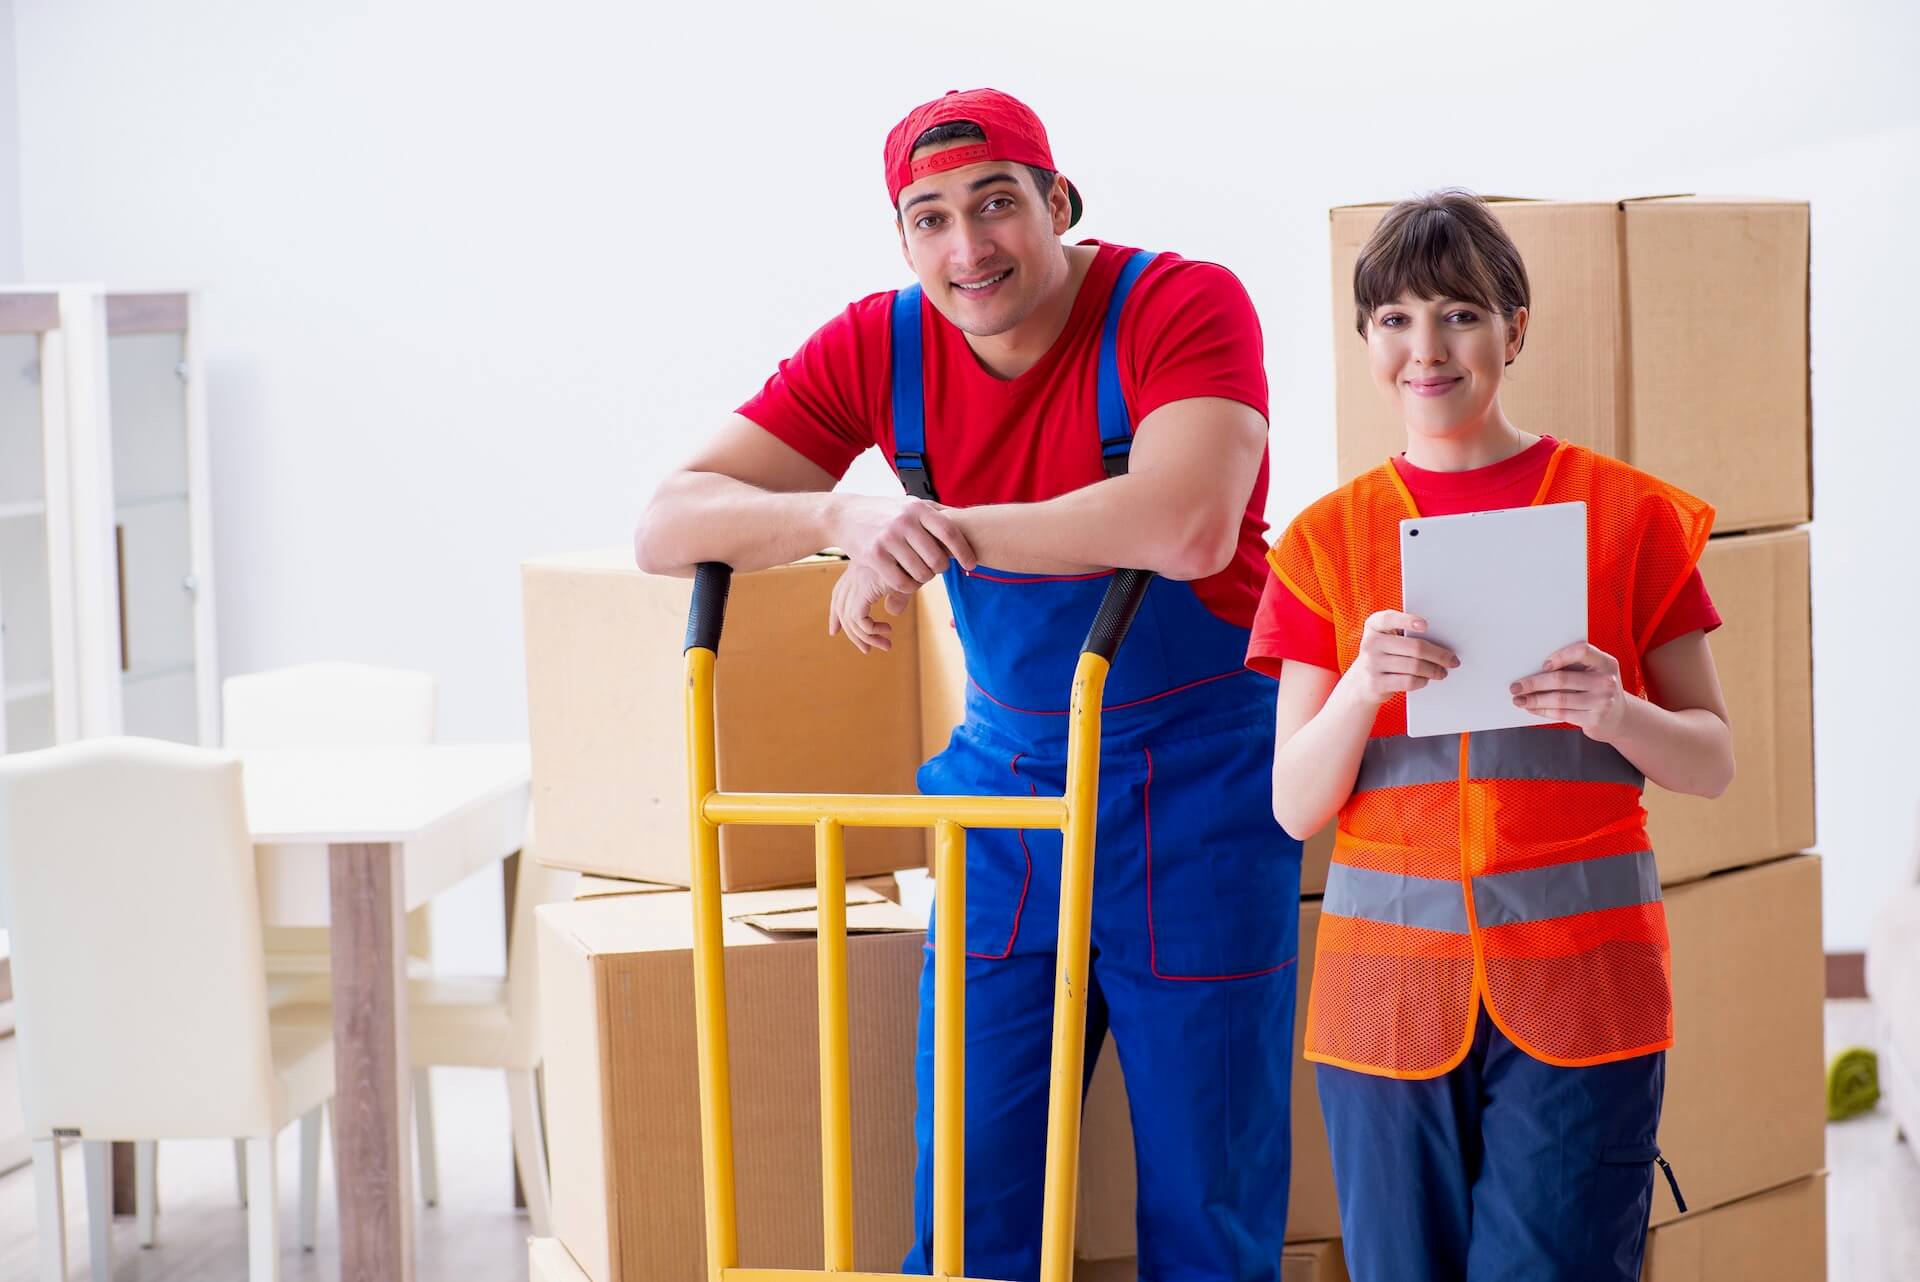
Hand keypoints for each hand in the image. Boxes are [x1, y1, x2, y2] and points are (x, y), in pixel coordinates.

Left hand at [826, 562, 914, 653]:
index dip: (835, 615)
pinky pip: (858, 619)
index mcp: (859, 569)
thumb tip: (892, 612)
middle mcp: (854, 574)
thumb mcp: (905, 582)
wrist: (921, 551)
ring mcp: (858, 581)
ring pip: (850, 618)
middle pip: (841, 608)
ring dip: (867, 638)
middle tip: (865, 649)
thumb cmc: (918, 563)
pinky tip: (887, 631)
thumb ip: (896, 596)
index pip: (838, 595)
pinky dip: (871, 631)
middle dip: (850, 631)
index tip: (834, 631)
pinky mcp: (864, 589)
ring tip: (886, 645)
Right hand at [830, 495, 977, 595]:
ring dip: (923, 579)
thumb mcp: (910, 504)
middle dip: (940, 569)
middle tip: (935, 568)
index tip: (972, 565)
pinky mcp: (874, 556)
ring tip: (919, 572)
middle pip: (937, 559)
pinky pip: (902, 582)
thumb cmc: (885, 512)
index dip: (964, 551)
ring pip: (921, 573)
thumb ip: (936, 511)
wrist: (845, 514)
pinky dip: (908, 587)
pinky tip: (905, 580)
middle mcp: (904, 521)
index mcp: (917, 508)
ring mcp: (888, 538)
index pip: (949, 532)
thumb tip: (964, 517)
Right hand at [1337, 611, 1459, 707]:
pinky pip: (1408, 681)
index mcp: (1373, 625)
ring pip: (1415, 666)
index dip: (1407, 620)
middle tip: (1452, 660)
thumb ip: (1405, 633)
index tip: (1425, 625)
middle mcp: (1370, 643)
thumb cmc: (1384, 654)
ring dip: (1434, 670)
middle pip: (1414, 647)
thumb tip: (1441, 642)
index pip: (1389, 619)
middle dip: (1438, 655)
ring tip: (1442, 672)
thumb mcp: (1387, 638)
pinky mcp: (1376, 683)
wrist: (1361, 681)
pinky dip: (1422, 681)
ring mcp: (1371, 664)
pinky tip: (1426, 679)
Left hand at [1511, 642, 1627, 740]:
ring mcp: (1601, 702)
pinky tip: (1531, 708)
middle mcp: (1606, 681)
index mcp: (1606, 663)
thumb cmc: (1599, 689)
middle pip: (1562, 679)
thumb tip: (1535, 667)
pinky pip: (1561, 714)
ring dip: (1534, 700)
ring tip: (1518, 699)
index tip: (1543, 664)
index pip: (1582, 651)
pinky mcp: (1593, 720)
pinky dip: (1542, 710)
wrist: (1620, 718)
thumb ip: (1576, 666)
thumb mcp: (1597, 672)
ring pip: (1558, 699)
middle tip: (1515, 686)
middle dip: (1534, 683)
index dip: (1560, 656)